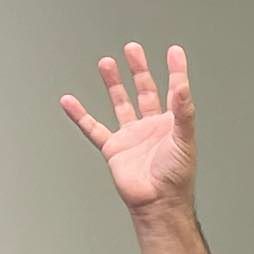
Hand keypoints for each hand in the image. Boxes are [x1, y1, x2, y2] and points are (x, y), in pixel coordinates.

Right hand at [61, 43, 195, 212]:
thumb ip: (183, 112)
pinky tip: (69, 101)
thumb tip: (183, 86)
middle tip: (132, 49)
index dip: (176, 72)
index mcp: (170, 125)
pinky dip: (80, 115)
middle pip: (145, 91)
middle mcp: (151, 128)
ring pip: (120, 103)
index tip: (174, 51)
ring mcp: (131, 136)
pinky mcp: (114, 148)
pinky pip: (93, 128)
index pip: (174, 92)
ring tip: (107, 62)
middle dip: (139, 70)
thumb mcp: (184, 140)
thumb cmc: (176, 178)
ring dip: (113, 84)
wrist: (157, 204)